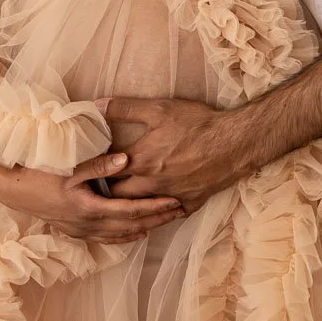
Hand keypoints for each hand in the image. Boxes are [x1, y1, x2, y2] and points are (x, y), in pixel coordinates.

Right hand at [0, 149, 184, 242]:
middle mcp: (88, 223)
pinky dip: (125, 237)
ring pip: (121, 235)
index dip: (154, 206)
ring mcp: (81, 230)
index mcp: (90, 207)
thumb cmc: (40, 173)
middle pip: (131, 225)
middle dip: (157, 218)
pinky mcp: (75, 230)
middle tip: (180, 211)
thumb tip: (126, 160)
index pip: (131, 210)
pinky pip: (106, 238)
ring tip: (165, 221)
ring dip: (145, 228)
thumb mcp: (69, 165)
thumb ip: (98, 164)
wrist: (13, 190)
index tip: (175, 200)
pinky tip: (136, 234)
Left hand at [102, 98, 251, 211]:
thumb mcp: (160, 109)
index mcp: (141, 161)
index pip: (105, 172)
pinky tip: (155, 207)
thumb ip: (126, 108)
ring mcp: (170, 197)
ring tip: (121, 198)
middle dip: (106, 191)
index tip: (86, 168)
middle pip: (117, 196)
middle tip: (100, 184)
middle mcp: (152, 184)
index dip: (94, 170)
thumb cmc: (197, 124)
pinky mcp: (189, 204)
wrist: (235, 143)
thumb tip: (97, 105)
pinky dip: (158, 212)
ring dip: (128, 204)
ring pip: (139, 209)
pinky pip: (168, 215)